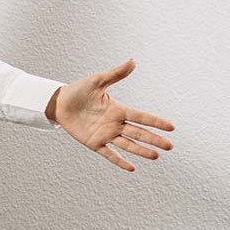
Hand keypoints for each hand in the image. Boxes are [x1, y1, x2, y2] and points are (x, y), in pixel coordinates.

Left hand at [52, 58, 174, 171]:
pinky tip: (131, 168)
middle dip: (154, 139)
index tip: (171, 127)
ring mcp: (105, 135)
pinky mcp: (94, 143)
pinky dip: (119, 160)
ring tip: (156, 156)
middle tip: (169, 146)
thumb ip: (115, 74)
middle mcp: (115, 123)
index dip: (155, 122)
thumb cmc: (78, 91)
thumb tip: (133, 61)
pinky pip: (109, 154)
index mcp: (118, 109)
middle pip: (138, 133)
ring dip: (141, 150)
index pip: (141, 117)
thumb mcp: (97, 81)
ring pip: (128, 144)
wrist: (59, 103)